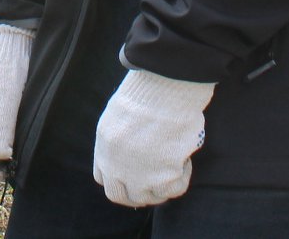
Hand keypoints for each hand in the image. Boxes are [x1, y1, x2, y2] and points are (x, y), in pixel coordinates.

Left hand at [91, 69, 216, 207]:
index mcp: (104, 149)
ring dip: (161, 186)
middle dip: (137, 192)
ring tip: (172, 163)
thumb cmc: (145, 93)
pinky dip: (182, 178)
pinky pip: (174, 190)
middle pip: (121, 196)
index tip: (132, 173)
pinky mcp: (164, 177)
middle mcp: (117, 168)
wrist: (161, 91)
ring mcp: (139, 176)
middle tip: (153, 182)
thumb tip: (134, 149)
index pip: (103, 178)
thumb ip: (119, 138)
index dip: (119, 178)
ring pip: (149, 197)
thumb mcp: (118, 115)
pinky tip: (184, 160)